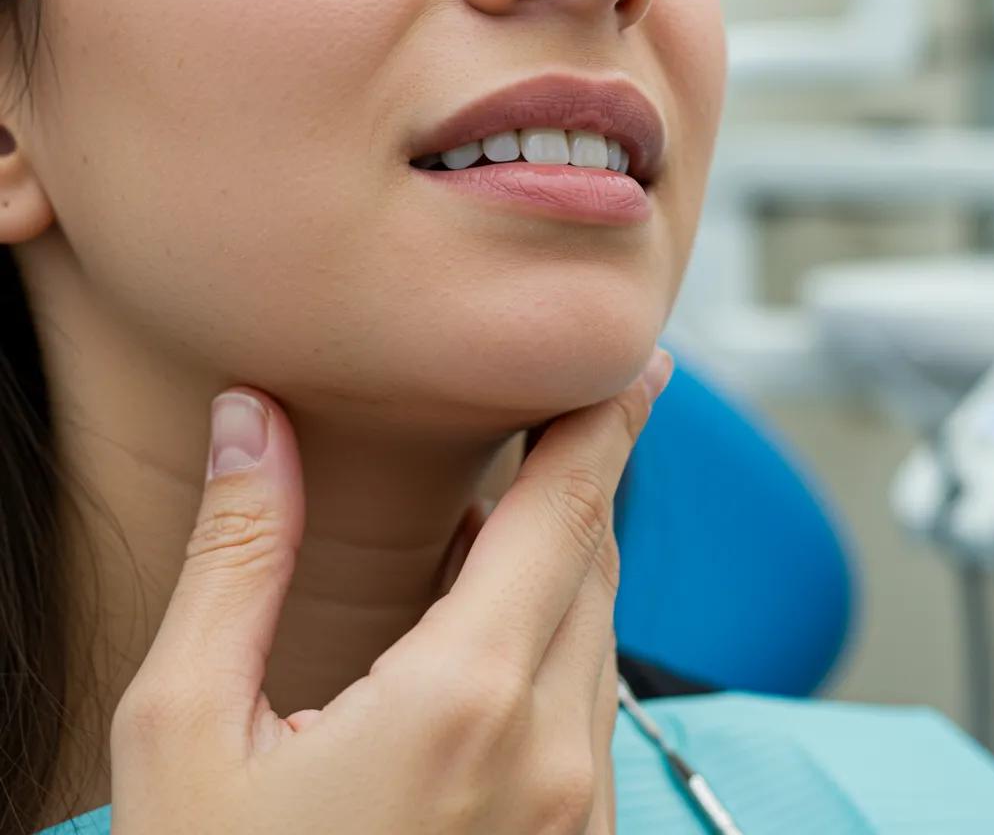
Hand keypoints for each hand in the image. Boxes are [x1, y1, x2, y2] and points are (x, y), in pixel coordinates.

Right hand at [109, 346, 674, 833]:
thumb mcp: (186, 732)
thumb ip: (237, 557)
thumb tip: (249, 424)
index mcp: (462, 702)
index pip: (566, 515)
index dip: (608, 426)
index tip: (641, 368)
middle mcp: (547, 751)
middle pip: (592, 561)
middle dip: (584, 475)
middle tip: (570, 408)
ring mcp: (575, 809)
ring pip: (597, 627)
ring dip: (565, 552)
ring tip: (509, 503)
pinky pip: (588, 696)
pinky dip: (557, 629)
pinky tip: (493, 617)